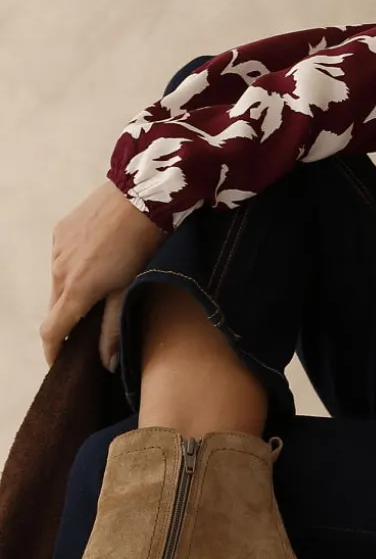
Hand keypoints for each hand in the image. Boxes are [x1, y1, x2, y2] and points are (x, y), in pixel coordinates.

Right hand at [41, 181, 164, 369]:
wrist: (141, 195)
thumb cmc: (142, 245)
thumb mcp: (129, 290)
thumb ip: (113, 327)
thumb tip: (106, 363)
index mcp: (75, 290)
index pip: (51, 331)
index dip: (52, 351)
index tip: (58, 363)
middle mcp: (58, 270)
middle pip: (56, 307)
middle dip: (68, 320)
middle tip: (89, 327)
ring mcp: (57, 248)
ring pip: (59, 281)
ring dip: (73, 291)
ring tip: (101, 288)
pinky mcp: (61, 230)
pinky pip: (63, 258)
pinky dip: (75, 266)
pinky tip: (99, 260)